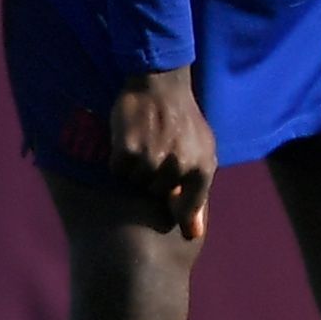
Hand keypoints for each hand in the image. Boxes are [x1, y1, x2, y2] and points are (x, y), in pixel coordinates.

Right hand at [104, 68, 214, 238]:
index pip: (189, 206)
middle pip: (156, 195)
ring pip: (135, 184)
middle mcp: (177, 166)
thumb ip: (198, 191)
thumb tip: (193, 233)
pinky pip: (117, 170)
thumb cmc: (184, 122)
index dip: (178, 209)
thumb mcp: (202, 152)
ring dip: (136, 169)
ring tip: (146, 145)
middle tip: (158, 153)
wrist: (162, 86)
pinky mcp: (126, 151)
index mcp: (202, 167)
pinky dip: (119, 160)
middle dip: (154, 179)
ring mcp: (151, 159)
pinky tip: (130, 141)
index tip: (173, 210)